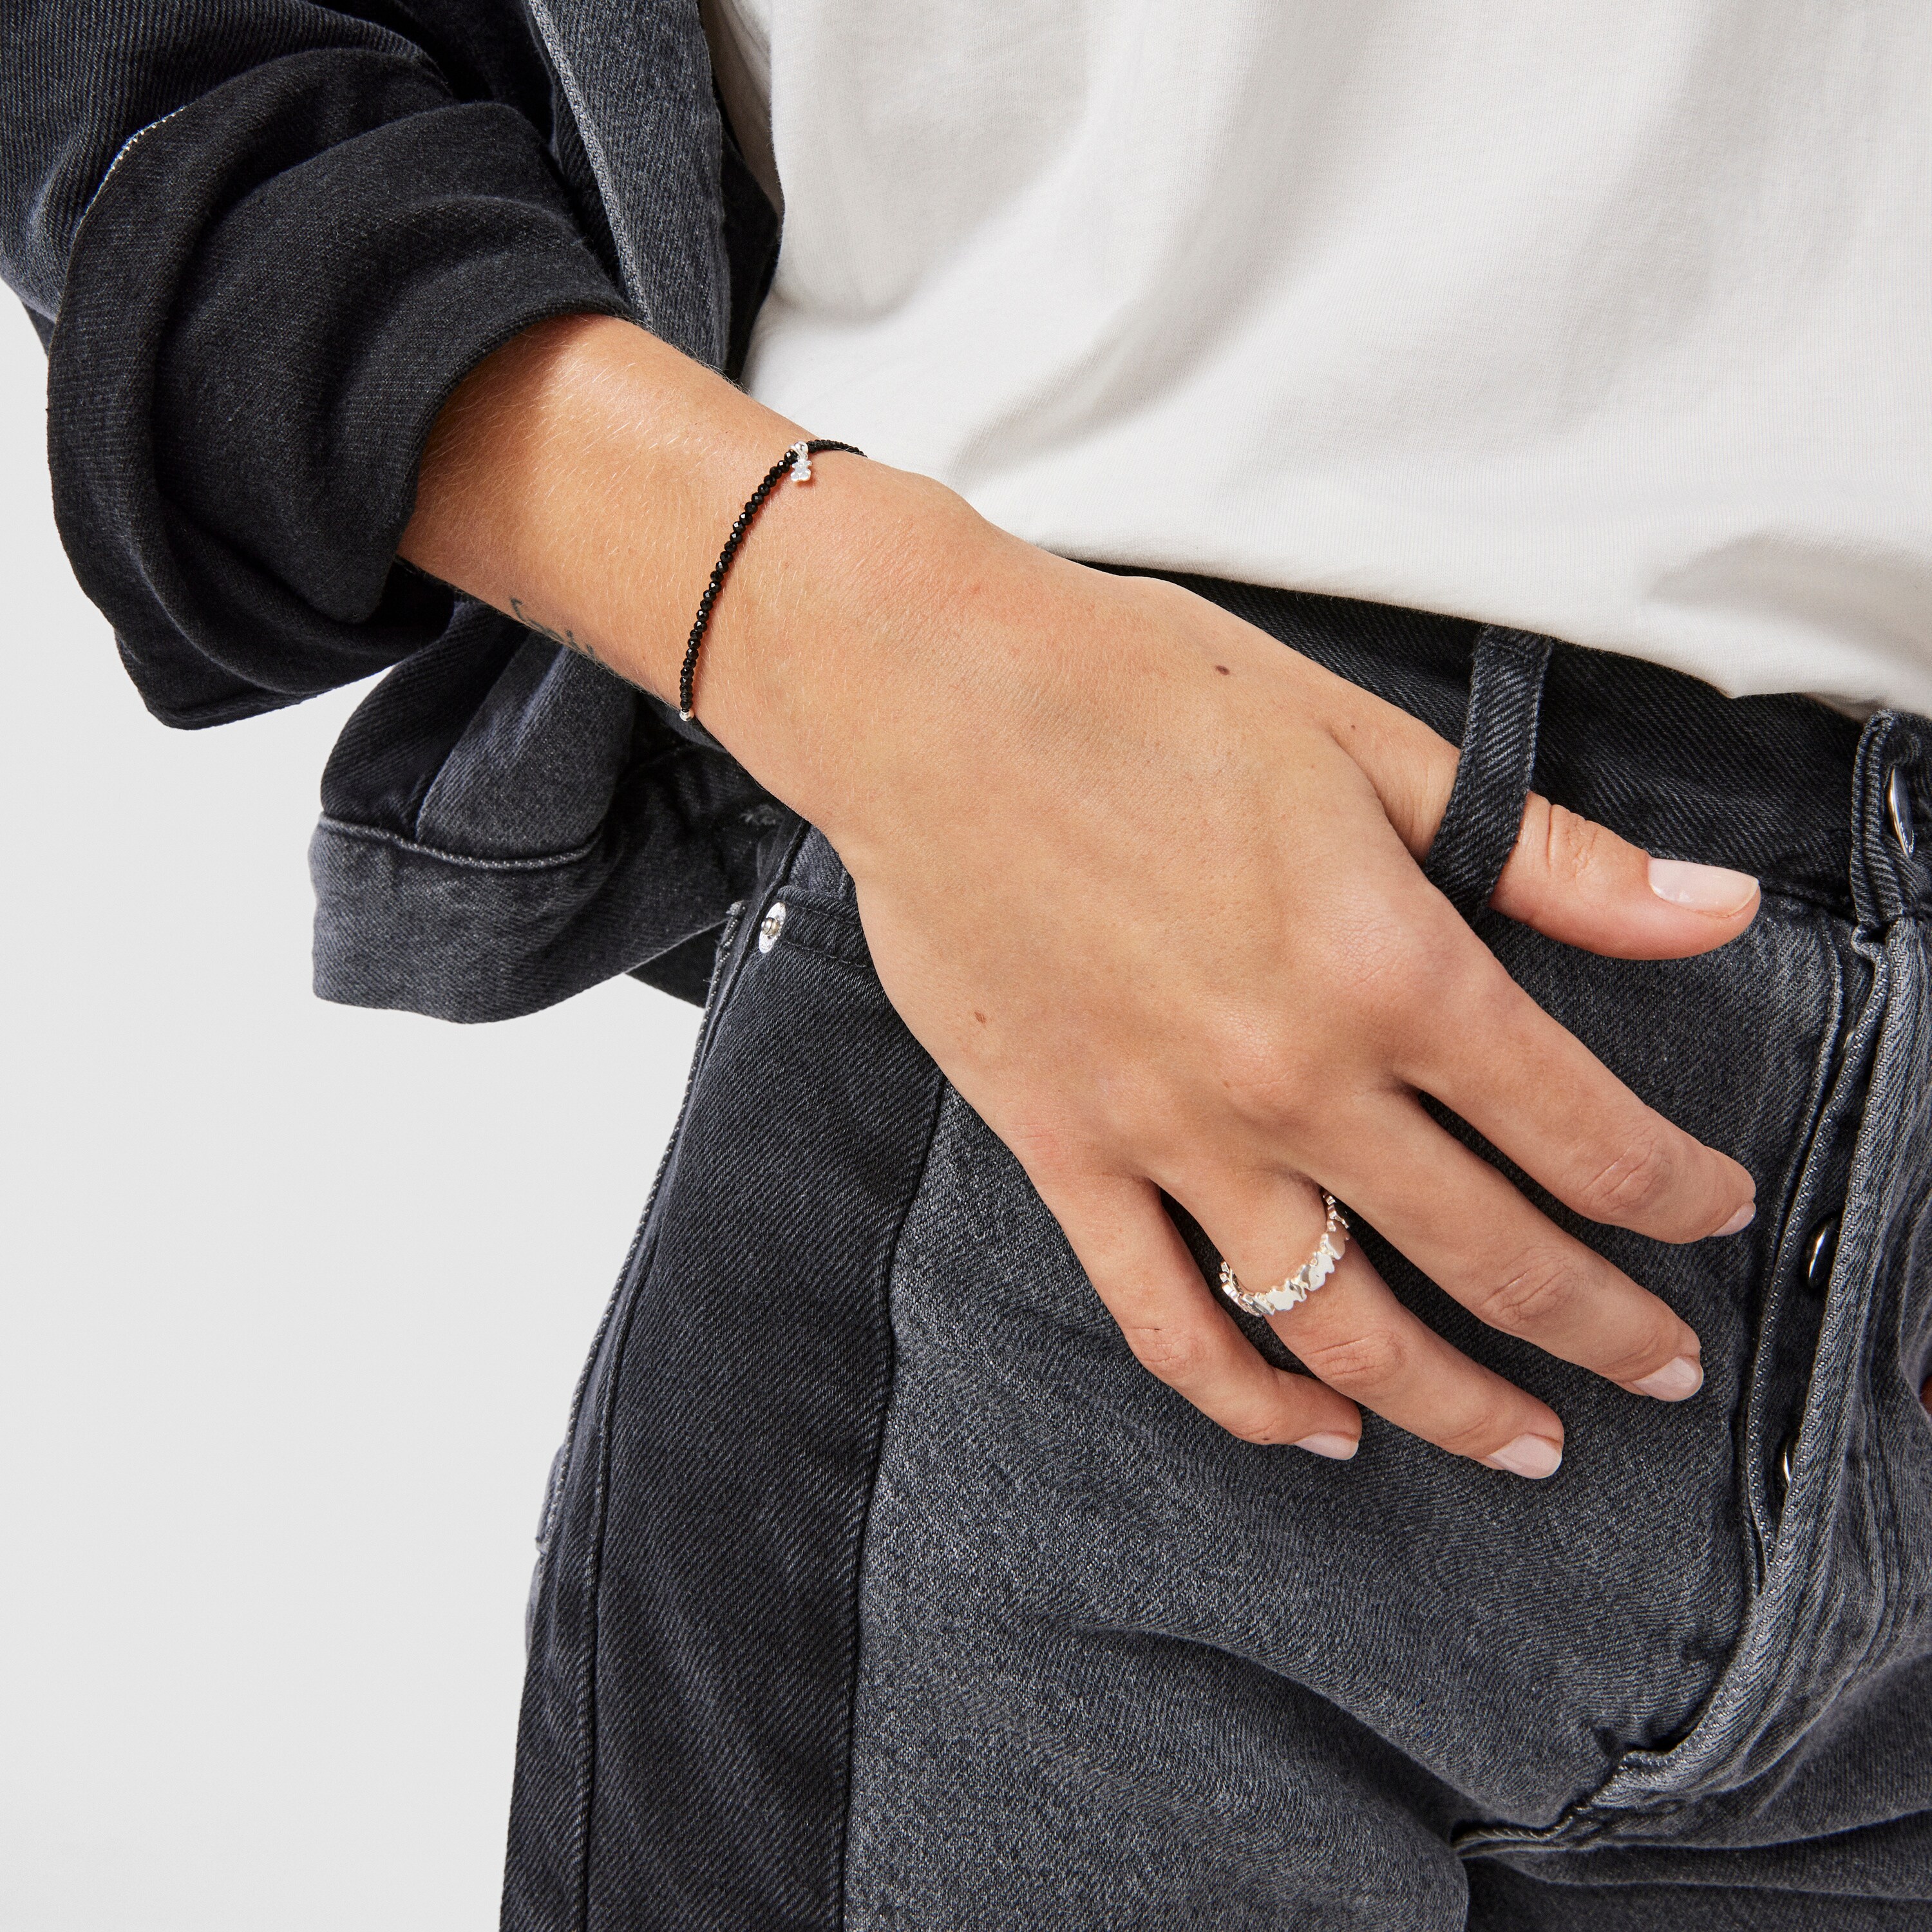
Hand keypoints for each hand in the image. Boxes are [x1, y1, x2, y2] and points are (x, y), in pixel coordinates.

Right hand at [401, 316, 1758, 1473]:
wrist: (927, 696)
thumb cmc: (1137, 689)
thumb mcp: (1369, 742)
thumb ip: (1552, 857)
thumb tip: (1717, 914)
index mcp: (1388, 963)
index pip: (1582, 1131)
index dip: (1673, 1193)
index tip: (1711, 1213)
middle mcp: (1291, 1077)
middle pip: (1490, 1255)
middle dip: (1603, 1329)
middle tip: (1661, 1368)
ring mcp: (1168, 1132)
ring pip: (1337, 1324)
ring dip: (1450, 1406)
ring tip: (1523, 1443)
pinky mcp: (1065, 1152)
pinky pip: (1164, 1318)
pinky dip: (1246, 1396)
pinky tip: (1311, 1424)